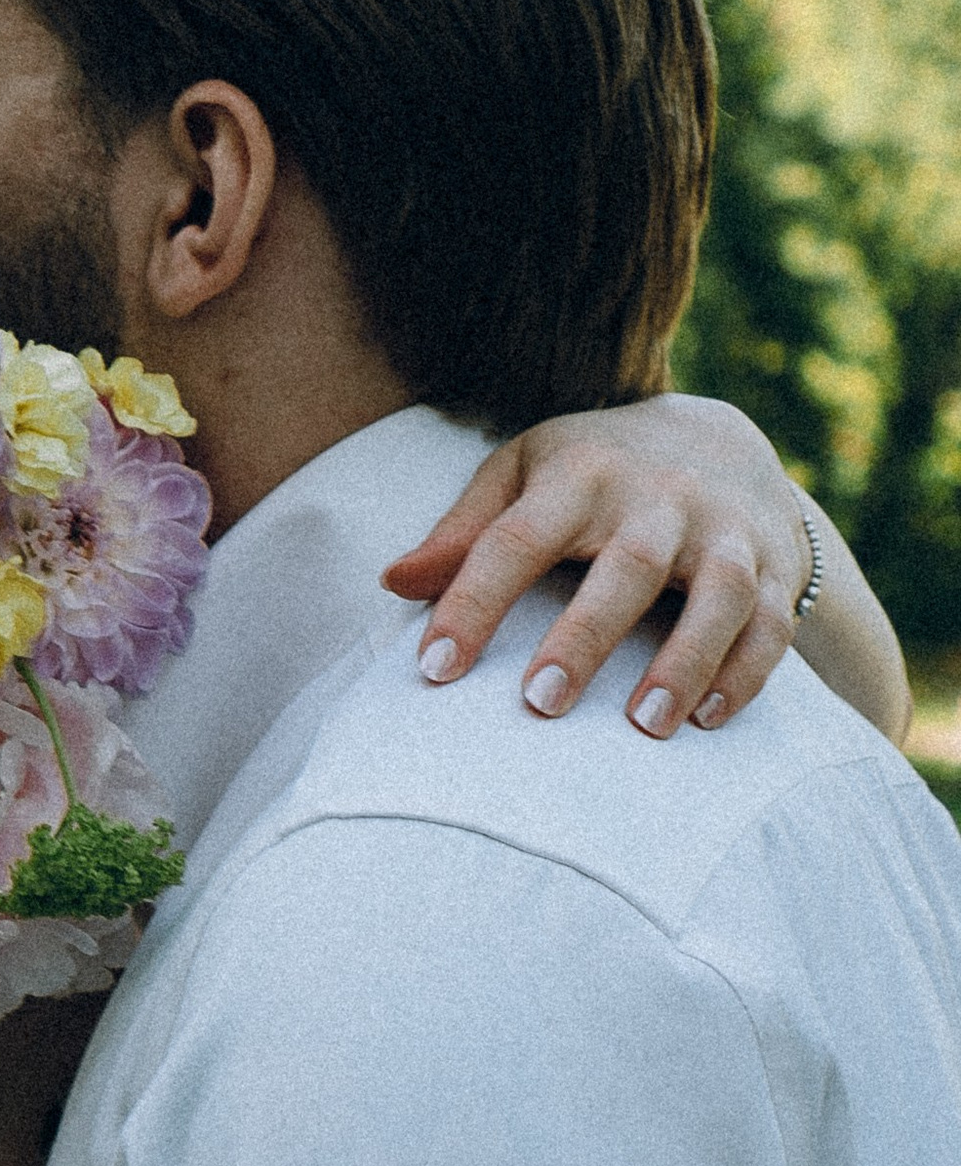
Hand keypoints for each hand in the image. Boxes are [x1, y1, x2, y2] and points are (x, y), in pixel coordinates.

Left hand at [383, 393, 806, 734]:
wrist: (720, 439)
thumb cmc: (596, 470)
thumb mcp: (525, 472)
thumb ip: (464, 530)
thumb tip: (393, 582)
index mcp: (580, 472)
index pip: (517, 536)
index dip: (473, 600)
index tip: (434, 666)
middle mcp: (658, 497)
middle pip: (625, 564)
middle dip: (585, 636)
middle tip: (540, 704)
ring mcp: (723, 530)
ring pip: (718, 593)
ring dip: (685, 661)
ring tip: (644, 726)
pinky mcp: (773, 563)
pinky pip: (771, 621)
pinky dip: (746, 671)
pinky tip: (708, 720)